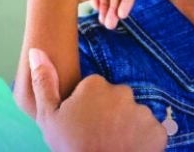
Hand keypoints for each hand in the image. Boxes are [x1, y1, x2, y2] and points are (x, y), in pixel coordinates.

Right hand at [30, 48, 166, 151]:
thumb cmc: (71, 148)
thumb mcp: (49, 118)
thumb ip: (44, 82)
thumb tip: (36, 51)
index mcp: (95, 85)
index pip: (94, 88)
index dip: (87, 106)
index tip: (82, 122)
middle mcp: (122, 92)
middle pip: (115, 99)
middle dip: (108, 113)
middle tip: (97, 135)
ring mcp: (142, 111)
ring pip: (133, 114)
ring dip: (125, 126)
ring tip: (112, 145)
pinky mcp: (157, 131)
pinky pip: (149, 131)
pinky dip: (142, 140)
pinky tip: (128, 149)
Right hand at [38, 0, 135, 28]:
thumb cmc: (49, 2)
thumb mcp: (56, 5)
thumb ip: (63, 10)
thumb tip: (56, 34)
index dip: (100, 2)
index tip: (98, 16)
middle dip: (109, 7)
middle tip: (108, 25)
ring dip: (116, 8)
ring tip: (111, 25)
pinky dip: (127, 1)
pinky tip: (121, 15)